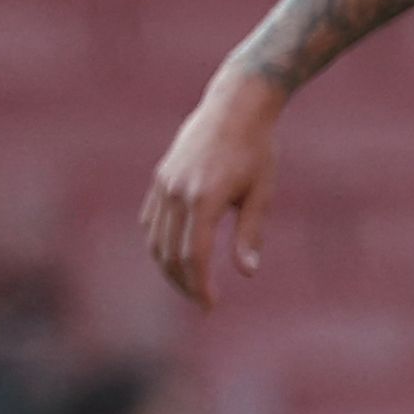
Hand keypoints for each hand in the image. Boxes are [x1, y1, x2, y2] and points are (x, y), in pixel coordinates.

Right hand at [141, 72, 287, 308]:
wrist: (235, 106)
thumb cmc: (258, 150)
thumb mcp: (262, 192)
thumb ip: (251, 233)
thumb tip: (247, 273)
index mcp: (204, 198)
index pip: (193, 255)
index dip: (200, 285)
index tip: (210, 306)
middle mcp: (176, 193)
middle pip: (170, 253)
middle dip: (184, 283)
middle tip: (202, 301)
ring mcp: (163, 184)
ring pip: (155, 239)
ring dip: (168, 266)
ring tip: (189, 284)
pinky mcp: (160, 178)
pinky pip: (151, 220)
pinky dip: (159, 243)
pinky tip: (174, 256)